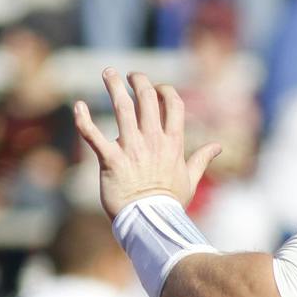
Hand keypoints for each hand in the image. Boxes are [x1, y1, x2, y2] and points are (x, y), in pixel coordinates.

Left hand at [74, 68, 221, 219]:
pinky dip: (83, 119)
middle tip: (129, 75)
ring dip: (113, 86)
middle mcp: (152, 141)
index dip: (165, 90)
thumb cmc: (170, 204)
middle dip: (138, 81)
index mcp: (173, 144)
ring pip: (122, 108)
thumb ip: (201, 159)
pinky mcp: (111, 160)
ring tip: (107, 72)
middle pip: (147, 99)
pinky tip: (78, 106)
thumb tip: (218, 147)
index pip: (173, 105)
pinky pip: (93, 135)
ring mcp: (131, 148)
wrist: (150, 223)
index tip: (157, 87)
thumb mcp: (190, 180)